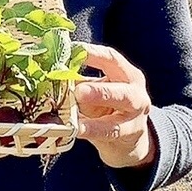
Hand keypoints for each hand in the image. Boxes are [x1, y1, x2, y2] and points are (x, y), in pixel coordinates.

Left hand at [74, 43, 156, 168]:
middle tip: (79, 91)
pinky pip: (108, 134)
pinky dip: (91, 131)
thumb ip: (81, 82)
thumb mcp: (97, 89)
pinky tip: (78, 130)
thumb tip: (55, 74)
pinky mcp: (129, 137)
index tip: (72, 51)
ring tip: (77, 117)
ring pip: (117, 119)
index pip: (111, 59)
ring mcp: (135, 118)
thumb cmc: (108, 106)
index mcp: (128, 74)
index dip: (93, 54)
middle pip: (121, 91)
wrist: (129, 140)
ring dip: (95, 119)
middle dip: (99, 91)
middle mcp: (136, 95)